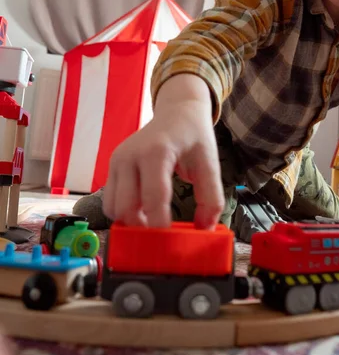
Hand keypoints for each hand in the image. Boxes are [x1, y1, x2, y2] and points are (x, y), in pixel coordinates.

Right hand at [103, 75, 224, 228]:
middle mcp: (130, 155)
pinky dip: (123, 211)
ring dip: (130, 221)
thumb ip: (211, 197)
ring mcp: (118, 160)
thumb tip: (204, 228)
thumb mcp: (210, 163)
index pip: (153, 197)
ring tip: (153, 222)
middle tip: (162, 238)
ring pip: (112, 207)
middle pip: (126, 207)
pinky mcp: (113, 165)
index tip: (170, 243)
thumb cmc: (193, 136)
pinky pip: (110, 199)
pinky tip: (143, 210)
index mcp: (156, 152)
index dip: (159, 225)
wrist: (177, 111)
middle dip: (141, 228)